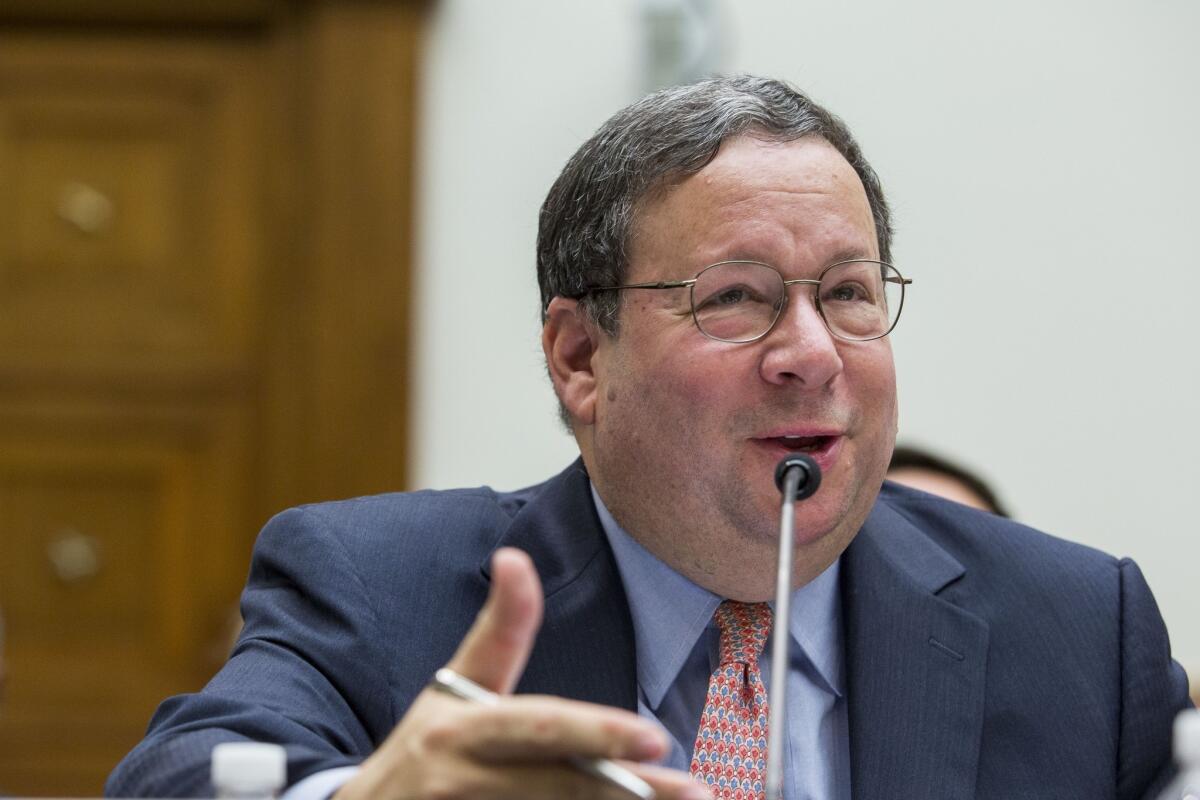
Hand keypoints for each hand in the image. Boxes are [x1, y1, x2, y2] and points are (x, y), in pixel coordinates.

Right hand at [334, 547, 710, 799]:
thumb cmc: (424, 749)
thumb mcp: (452, 687)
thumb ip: (498, 631)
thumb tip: (514, 557)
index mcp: (461, 730)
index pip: (538, 727)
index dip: (595, 734)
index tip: (653, 737)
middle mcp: (462, 779)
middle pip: (556, 787)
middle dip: (625, 790)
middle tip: (691, 791)